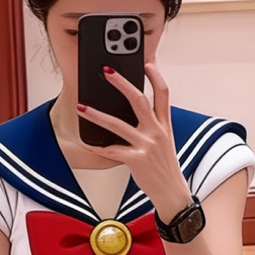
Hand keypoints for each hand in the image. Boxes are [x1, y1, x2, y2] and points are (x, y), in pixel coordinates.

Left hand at [77, 63, 192, 222]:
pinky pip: (111, 150)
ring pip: (117, 124)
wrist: (172, 192)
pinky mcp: (136, 160)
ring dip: (96, 114)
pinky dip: (97, 146)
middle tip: (107, 71)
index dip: (156, 75)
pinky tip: (87, 142)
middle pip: (139, 99)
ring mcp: (147, 145)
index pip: (163, 93)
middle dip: (122, 83)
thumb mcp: (165, 140)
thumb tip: (134, 110)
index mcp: (164, 124)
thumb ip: (153, 124)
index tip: (146, 61)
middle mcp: (157, 131)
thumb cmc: (164, 166)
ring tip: (82, 107)